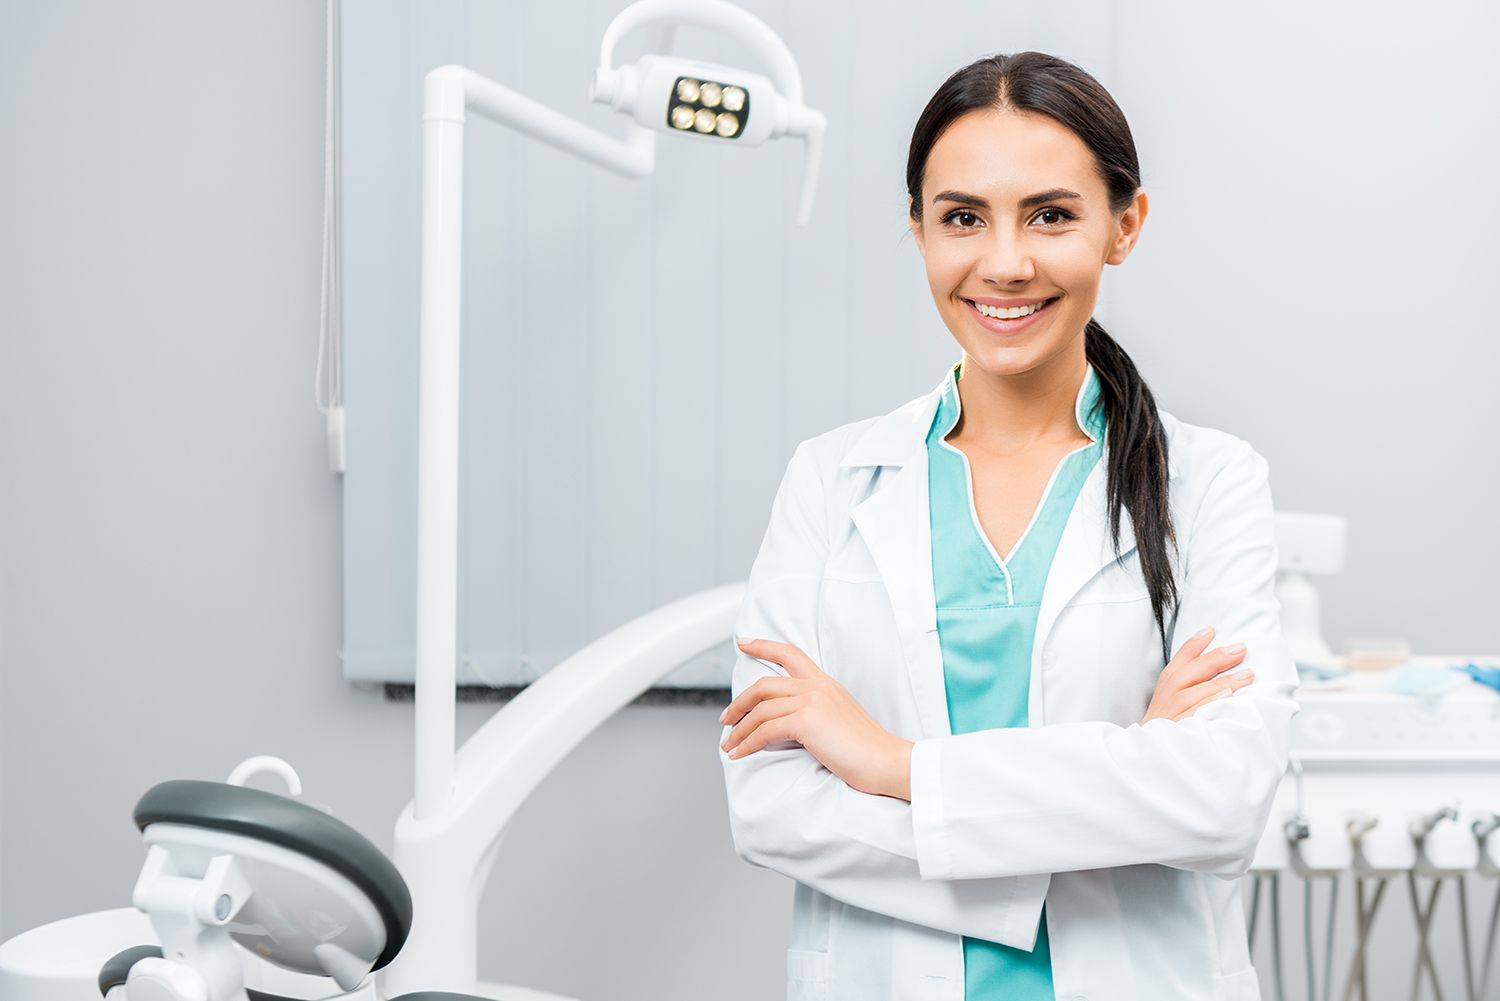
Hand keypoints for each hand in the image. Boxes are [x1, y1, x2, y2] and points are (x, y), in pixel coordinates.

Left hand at [720, 638, 912, 799]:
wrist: (886, 761)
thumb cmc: (866, 750)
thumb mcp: (840, 720)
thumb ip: (817, 712)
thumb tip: (789, 722)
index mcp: (826, 683)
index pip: (790, 654)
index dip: (764, 646)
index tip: (743, 643)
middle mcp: (817, 687)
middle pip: (764, 685)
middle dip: (739, 702)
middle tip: (726, 719)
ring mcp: (812, 701)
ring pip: (761, 709)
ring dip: (739, 729)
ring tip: (729, 746)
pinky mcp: (807, 721)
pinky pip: (765, 730)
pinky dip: (747, 743)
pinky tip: (740, 754)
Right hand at [1140, 626, 1253, 723]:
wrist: (1148, 754)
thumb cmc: (1166, 723)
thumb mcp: (1171, 698)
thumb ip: (1190, 681)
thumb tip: (1219, 664)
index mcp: (1167, 684)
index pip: (1180, 660)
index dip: (1194, 644)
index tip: (1211, 631)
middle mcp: (1168, 695)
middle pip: (1190, 672)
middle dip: (1216, 658)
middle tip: (1240, 649)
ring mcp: (1172, 713)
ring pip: (1196, 693)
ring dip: (1222, 682)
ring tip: (1247, 675)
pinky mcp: (1178, 730)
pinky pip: (1196, 715)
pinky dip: (1211, 704)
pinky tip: (1228, 698)